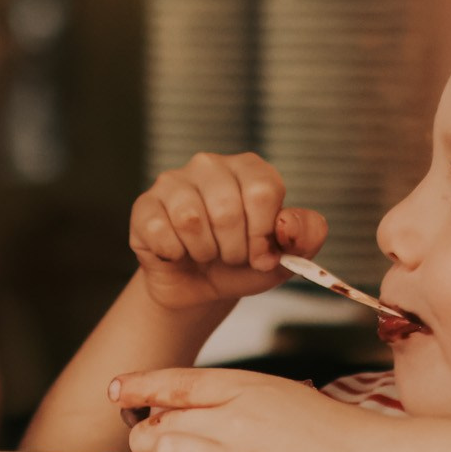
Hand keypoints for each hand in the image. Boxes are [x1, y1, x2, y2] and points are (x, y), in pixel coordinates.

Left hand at [112, 368, 391, 451]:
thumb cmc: (337, 435)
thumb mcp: (282, 396)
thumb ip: (236, 401)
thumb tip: (194, 414)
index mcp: (243, 388)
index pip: (174, 382)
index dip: (139, 386)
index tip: (118, 391)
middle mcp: (232, 420)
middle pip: (158, 425)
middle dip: (149, 441)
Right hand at [132, 153, 327, 310]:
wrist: (200, 287)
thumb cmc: (244, 263)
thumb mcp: (285, 255)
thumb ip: (304, 235)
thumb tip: (286, 225)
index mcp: (249, 169)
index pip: (262, 191)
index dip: (263, 235)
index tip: (261, 255)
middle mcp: (209, 165)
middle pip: (227, 210)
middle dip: (234, 249)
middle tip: (230, 256)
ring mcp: (173, 181)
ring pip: (191, 220)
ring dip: (204, 252)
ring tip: (205, 253)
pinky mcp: (145, 205)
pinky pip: (161, 232)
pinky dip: (175, 254)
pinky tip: (178, 252)